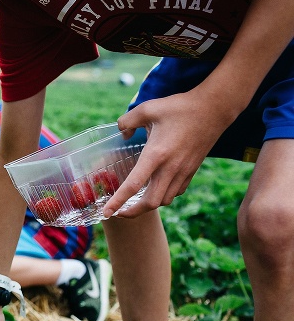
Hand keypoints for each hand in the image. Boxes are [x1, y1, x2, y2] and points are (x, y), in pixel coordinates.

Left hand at [103, 88, 233, 217]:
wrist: (214, 109)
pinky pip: (175, 192)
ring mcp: (183, 171)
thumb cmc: (179, 107)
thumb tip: (121, 133)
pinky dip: (163, 196)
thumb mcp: (147, 108)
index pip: (133, 185)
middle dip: (132, 212)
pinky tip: (155, 189)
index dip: (117, 202)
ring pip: (164, 200)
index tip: (105, 213)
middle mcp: (170, 168)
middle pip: (151, 203)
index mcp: (156, 154)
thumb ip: (127, 121)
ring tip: (134, 202)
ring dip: (148, 205)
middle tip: (118, 211)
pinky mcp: (192, 170)